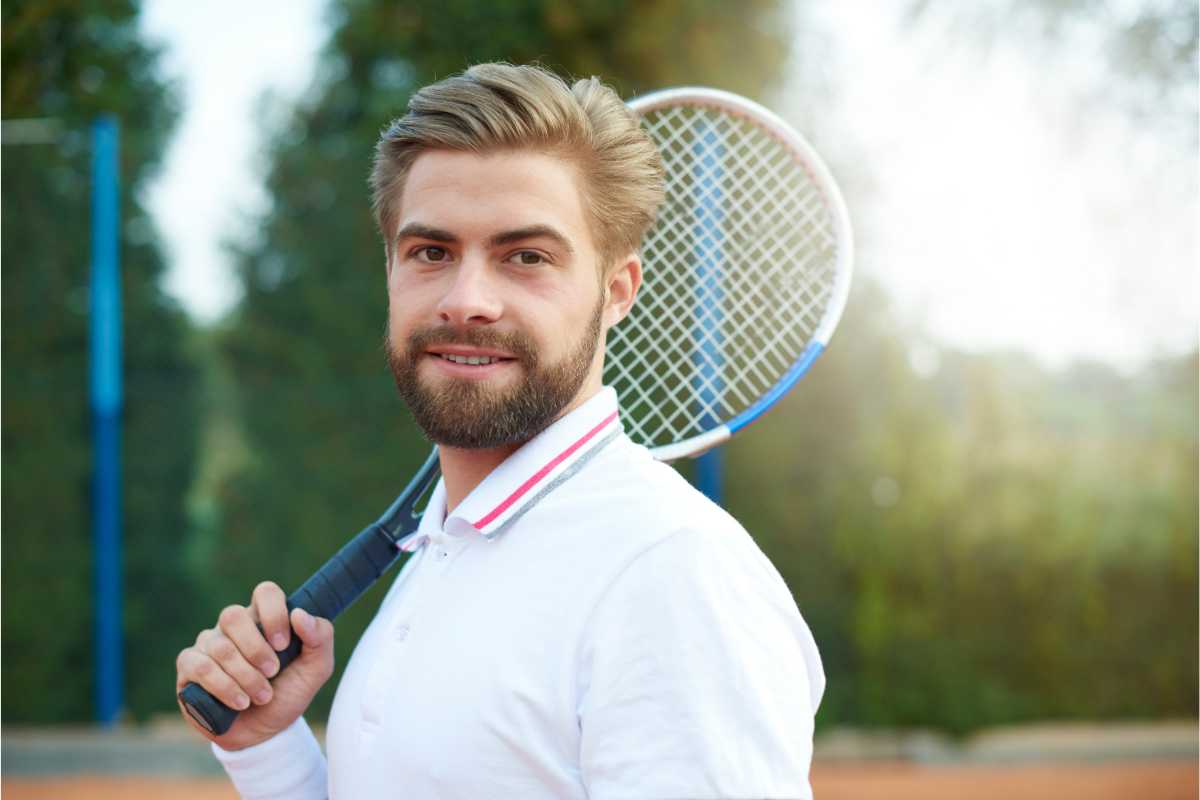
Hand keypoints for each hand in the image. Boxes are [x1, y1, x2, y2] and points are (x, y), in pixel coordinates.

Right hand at [175, 581, 334, 750]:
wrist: (264, 734)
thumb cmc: (288, 694)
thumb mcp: (316, 669)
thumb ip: (320, 637)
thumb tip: (299, 614)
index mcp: (264, 619)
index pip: (265, 592)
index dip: (274, 614)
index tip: (283, 644)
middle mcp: (233, 627)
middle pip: (233, 615)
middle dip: (256, 649)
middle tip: (273, 672)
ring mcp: (208, 645)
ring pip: (219, 647)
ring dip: (245, 676)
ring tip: (262, 696)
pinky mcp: (189, 667)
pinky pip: (199, 666)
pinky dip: (223, 686)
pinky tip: (240, 702)